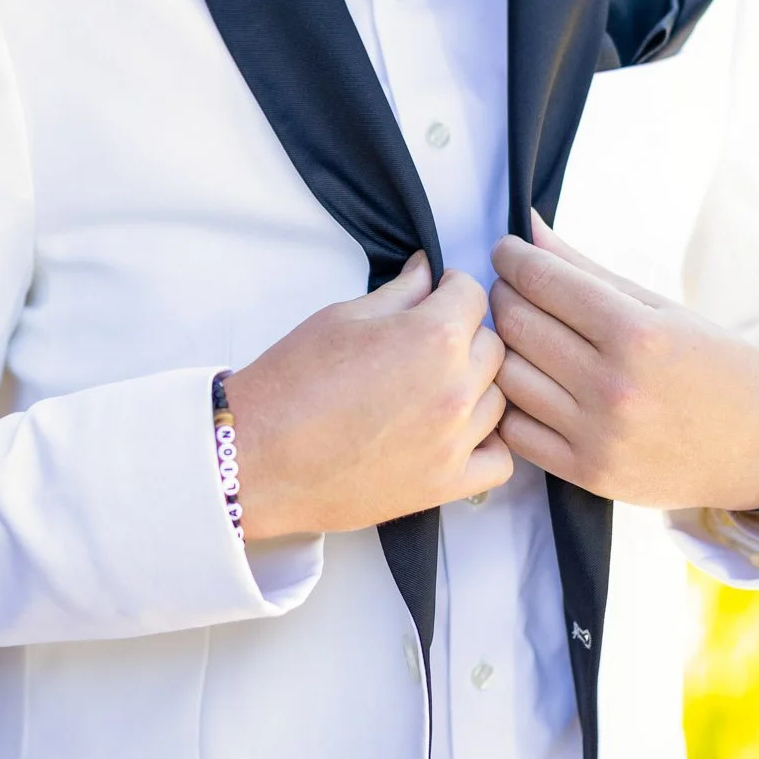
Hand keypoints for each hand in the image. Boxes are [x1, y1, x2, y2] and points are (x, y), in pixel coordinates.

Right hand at [228, 252, 510, 541]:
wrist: (258, 455)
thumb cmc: (291, 382)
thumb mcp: (343, 317)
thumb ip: (400, 293)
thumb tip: (428, 274)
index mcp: (434, 337)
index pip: (474, 295)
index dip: (452, 289)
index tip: (436, 297)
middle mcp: (456, 388)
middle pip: (494, 346)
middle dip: (464, 335)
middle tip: (424, 343)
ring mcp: (456, 440)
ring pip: (500, 398)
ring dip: (475, 386)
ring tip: (433, 388)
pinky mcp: (446, 484)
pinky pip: (501, 459)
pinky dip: (487, 442)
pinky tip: (456, 432)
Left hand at [489, 213, 758, 512]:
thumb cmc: (712, 365)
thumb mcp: (659, 307)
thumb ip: (586, 270)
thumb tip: (529, 229)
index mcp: (637, 333)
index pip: (543, 281)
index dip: (512, 258)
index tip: (507, 252)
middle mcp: (614, 386)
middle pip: (518, 324)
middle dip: (504, 296)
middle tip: (511, 289)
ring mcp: (598, 435)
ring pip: (508, 376)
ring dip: (503, 348)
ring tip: (520, 336)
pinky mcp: (589, 473)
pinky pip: (516, 431)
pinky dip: (509, 402)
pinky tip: (528, 383)